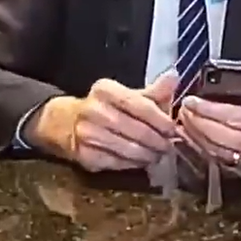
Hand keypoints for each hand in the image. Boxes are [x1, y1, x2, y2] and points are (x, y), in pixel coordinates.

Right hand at [27, 73, 178, 171]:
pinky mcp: (85, 155)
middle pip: (136, 130)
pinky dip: (133, 163)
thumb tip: (174, 76)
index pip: (140, 105)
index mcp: (105, 90)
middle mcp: (93, 110)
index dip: (160, 119)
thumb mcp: (127, 95)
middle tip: (169, 146)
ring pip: (128, 149)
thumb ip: (153, 91)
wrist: (66, 122)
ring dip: (148, 154)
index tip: (173, 129)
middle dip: (157, 141)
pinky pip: (117, 163)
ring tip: (158, 154)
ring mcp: (86, 134)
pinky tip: (142, 161)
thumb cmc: (105, 108)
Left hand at [178, 80, 240, 181]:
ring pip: (219, 152)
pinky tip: (193, 139)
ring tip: (183, 122)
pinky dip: (204, 150)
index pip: (237, 118)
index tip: (193, 101)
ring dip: (197, 137)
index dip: (211, 110)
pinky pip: (222, 162)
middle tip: (183, 109)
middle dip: (198, 123)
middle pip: (223, 136)